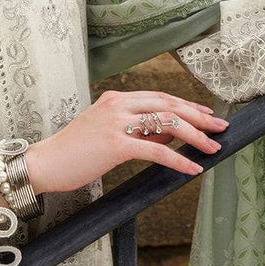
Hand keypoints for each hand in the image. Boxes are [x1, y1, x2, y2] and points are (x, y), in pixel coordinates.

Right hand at [23, 90, 228, 194]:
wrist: (44, 163)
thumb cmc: (72, 152)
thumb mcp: (105, 134)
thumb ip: (134, 130)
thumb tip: (166, 136)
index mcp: (115, 99)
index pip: (159, 97)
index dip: (186, 105)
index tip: (206, 114)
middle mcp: (117, 105)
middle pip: (169, 105)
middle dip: (199, 117)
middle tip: (220, 128)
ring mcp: (116, 123)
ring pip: (167, 124)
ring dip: (195, 136)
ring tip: (212, 148)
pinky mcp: (115, 144)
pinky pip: (156, 151)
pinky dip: (178, 160)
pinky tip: (192, 168)